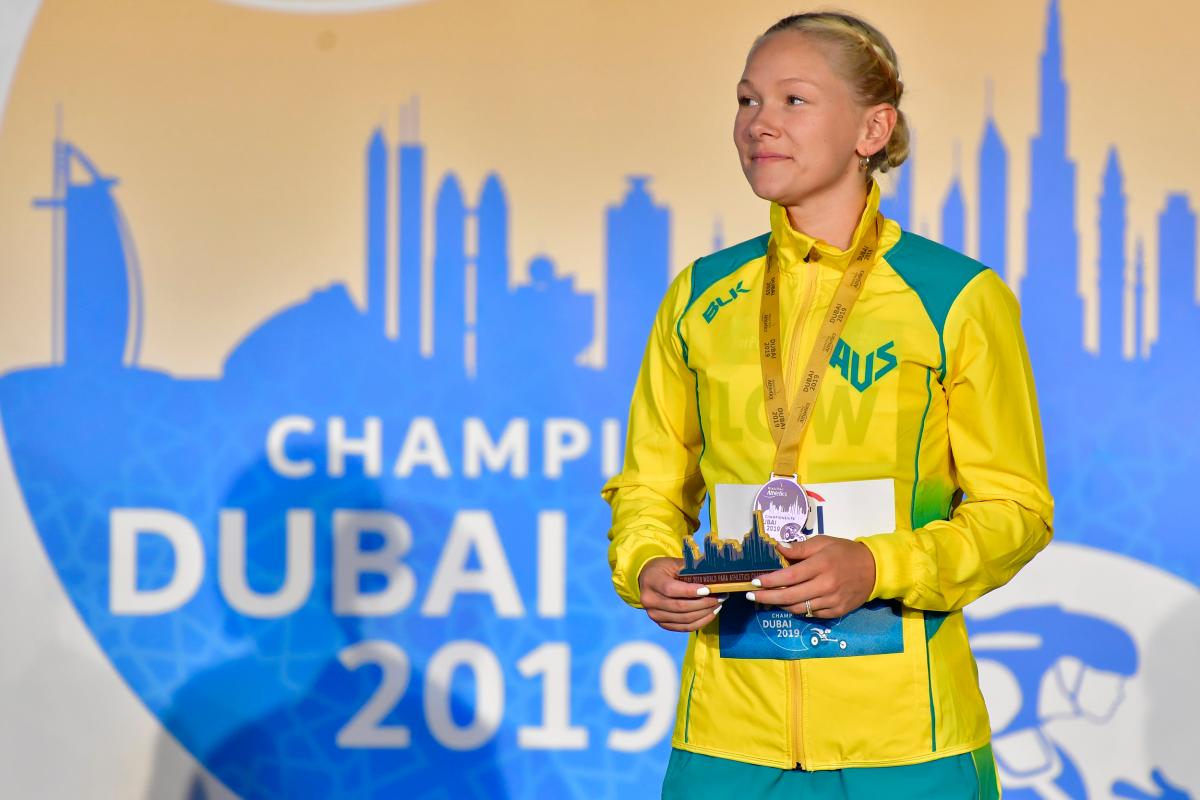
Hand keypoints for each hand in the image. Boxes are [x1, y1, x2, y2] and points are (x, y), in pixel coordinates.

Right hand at [637, 557, 723, 631]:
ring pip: (684, 619)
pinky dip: (700, 622)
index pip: (670, 589)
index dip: (690, 591)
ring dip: (704, 613)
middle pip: (679, 607)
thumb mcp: (674, 563)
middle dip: (703, 603)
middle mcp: (649, 601)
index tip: (707, 590)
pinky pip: (684, 627)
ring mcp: (654, 615)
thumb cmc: (664, 569)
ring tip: (718, 604)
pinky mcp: (662, 624)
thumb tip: (713, 575)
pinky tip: (710, 614)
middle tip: (720, 596)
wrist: (648, 580)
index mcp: (651, 581)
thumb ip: (690, 569)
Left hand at [746, 537, 875, 617]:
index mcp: (821, 565)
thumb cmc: (844, 552)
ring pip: (798, 608)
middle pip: (789, 596)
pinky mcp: (836, 612)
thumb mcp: (823, 542)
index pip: (789, 576)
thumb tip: (778, 548)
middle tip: (751, 595)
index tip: (755, 582)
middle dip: (767, 597)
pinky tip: (788, 603)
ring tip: (767, 599)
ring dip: (780, 604)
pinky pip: (810, 614)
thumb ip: (800, 548)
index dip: (770, 581)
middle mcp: (825, 585)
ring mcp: (831, 601)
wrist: (874, 569)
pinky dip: (797, 609)